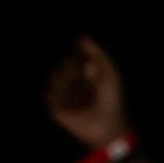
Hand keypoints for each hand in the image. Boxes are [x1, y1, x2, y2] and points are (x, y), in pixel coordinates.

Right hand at [45, 35, 130, 149]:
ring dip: (65, 77)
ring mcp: (66, 97)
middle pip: (65, 67)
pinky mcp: (58, 110)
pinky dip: (58, 92)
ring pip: (56, 79)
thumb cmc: (112, 99)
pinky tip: (69, 93)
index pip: (77, 58)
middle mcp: (75, 85)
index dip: (78, 54)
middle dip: (71, 66)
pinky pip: (51, 96)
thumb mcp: (110, 73)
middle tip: (85, 73)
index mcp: (89, 75)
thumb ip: (98, 54)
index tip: (83, 54)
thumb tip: (83, 37)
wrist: (108, 125)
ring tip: (78, 84)